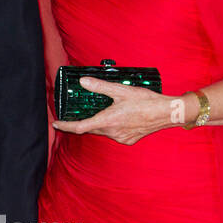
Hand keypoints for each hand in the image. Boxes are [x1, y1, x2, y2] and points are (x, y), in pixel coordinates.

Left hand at [51, 76, 176, 143]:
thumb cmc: (145, 101)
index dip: (66, 125)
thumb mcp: (121, 90)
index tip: (57, 123)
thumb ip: (100, 87)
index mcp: (107, 121)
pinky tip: (119, 119)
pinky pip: (114, 135)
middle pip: (91, 129)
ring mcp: (120, 138)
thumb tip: (83, 81)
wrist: (166, 113)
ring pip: (103, 132)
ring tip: (103, 112)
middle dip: (84, 123)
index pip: (79, 127)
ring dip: (99, 124)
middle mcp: (112, 132)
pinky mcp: (128, 140)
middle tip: (78, 114)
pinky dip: (112, 128)